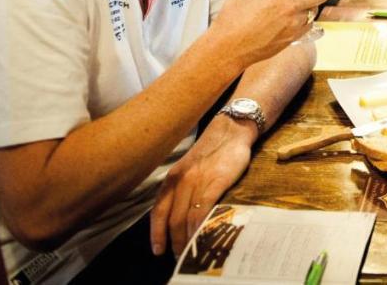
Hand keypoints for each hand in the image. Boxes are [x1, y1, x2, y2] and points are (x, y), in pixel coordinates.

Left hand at [149, 116, 252, 255]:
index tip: (157, 250)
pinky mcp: (216, 182)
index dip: (156, 234)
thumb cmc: (212, 152)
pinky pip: (203, 210)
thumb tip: (180, 216)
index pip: (158, 212)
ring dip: (187, 239)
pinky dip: (200, 227)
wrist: (231, 130)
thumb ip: (183, 189)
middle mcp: (180, 181)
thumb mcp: (189, 169)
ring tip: (192, 252)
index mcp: (172, 179)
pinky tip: (203, 236)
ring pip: (186, 219)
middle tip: (180, 256)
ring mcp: (197, 182)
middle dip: (174, 242)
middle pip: (171, 220)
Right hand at [207, 0, 335, 67]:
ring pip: (313, 11)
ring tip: (307, 1)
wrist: (229, 48)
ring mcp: (293, 24)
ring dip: (313, 5)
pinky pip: (308, 26)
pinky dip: (307, 20)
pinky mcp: (292, 38)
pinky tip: (299, 18)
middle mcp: (289, 7)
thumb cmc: (232, 18)